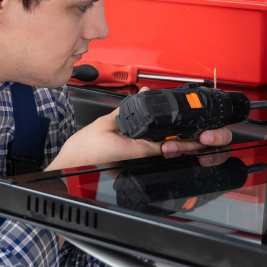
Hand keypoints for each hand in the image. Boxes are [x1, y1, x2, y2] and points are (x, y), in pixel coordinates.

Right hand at [47, 109, 233, 171]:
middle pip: (165, 152)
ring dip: (171, 147)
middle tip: (199, 138)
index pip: (167, 146)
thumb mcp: (105, 123)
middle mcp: (136, 161)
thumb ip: (127, 110)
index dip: (185, 143)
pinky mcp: (127, 168)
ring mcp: (132, 167)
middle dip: (182, 145)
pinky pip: (146, 157)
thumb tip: (142, 95)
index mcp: (134, 151)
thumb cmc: (82, 153)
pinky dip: (156, 149)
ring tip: (187, 141)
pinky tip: (163, 144)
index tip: (199, 140)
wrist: (67, 170)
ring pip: (157, 156)